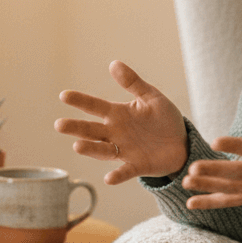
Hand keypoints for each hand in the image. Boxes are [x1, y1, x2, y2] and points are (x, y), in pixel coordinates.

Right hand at [55, 60, 189, 184]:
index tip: (64, 95)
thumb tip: (113, 63)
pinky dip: (117, 175)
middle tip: (59, 125)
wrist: (182, 143)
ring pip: (103, 150)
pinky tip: (108, 178)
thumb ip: (133, 82)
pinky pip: (125, 171)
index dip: (80, 101)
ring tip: (77, 146)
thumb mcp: (151, 97)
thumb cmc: (164, 119)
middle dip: (75, 128)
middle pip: (91, 130)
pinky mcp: (138, 166)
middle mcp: (115, 133)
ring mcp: (125, 150)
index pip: (94, 106)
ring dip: (90, 149)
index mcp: (118, 114)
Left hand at [183, 79, 241, 209]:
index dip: (234, 145)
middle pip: (237, 172)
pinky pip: (231, 201)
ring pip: (230, 188)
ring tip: (185, 182)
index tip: (215, 141)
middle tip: (192, 168)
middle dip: (214, 170)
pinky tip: (190, 203)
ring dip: (207, 186)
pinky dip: (211, 203)